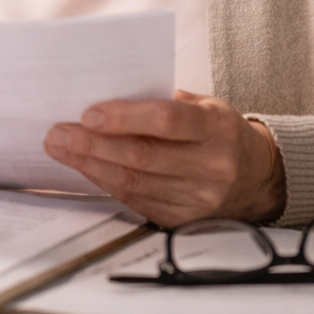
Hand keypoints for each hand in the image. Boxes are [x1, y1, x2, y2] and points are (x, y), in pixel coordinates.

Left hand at [43, 90, 285, 226]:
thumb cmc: (217, 131)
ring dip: (89, 164)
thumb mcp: (203, 105)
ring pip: (133, 182)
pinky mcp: (183, 219)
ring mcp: (199, 198)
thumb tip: (104, 93)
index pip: (166, 120)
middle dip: (92, 144)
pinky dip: (104, 182)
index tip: (88, 113)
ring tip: (61, 148)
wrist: (256, 176)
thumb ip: (161, 99)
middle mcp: (212, 166)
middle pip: (142, 156)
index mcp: (217, 128)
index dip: (125, 117)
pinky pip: (135, 201)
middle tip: (57, 133)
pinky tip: (85, 167)